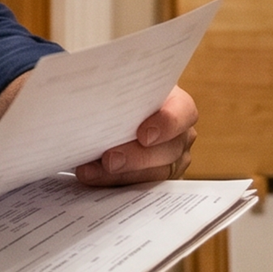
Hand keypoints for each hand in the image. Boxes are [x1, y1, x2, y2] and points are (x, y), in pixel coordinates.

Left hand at [75, 86, 197, 186]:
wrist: (117, 109)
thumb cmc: (121, 92)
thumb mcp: (122, 84)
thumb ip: (114, 87)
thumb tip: (88, 92)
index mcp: (177, 104)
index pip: (184, 112)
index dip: (167, 124)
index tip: (143, 135)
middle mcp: (180, 135)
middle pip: (168, 150)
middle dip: (136, 158)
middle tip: (109, 160)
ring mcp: (172, 160)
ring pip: (154, 174)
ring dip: (119, 175)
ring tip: (89, 171)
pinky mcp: (157, 178)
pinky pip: (141, 187)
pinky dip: (114, 183)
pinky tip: (92, 178)